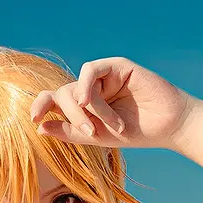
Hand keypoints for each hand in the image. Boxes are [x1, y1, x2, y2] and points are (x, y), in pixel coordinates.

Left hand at [30, 57, 192, 149]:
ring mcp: (102, 76)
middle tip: (91, 133)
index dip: (40, 105)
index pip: (53, 99)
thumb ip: (70, 132)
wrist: (167, 126)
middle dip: (73, 116)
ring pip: (78, 87)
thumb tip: (40, 127)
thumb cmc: (136, 132)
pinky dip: (87, 87)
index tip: (34, 119)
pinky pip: (90, 70)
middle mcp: (89, 88)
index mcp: (83, 106)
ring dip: (90, 109)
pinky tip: (89, 100)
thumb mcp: (97, 137)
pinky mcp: (116, 65)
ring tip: (109, 126)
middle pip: (63, 95)